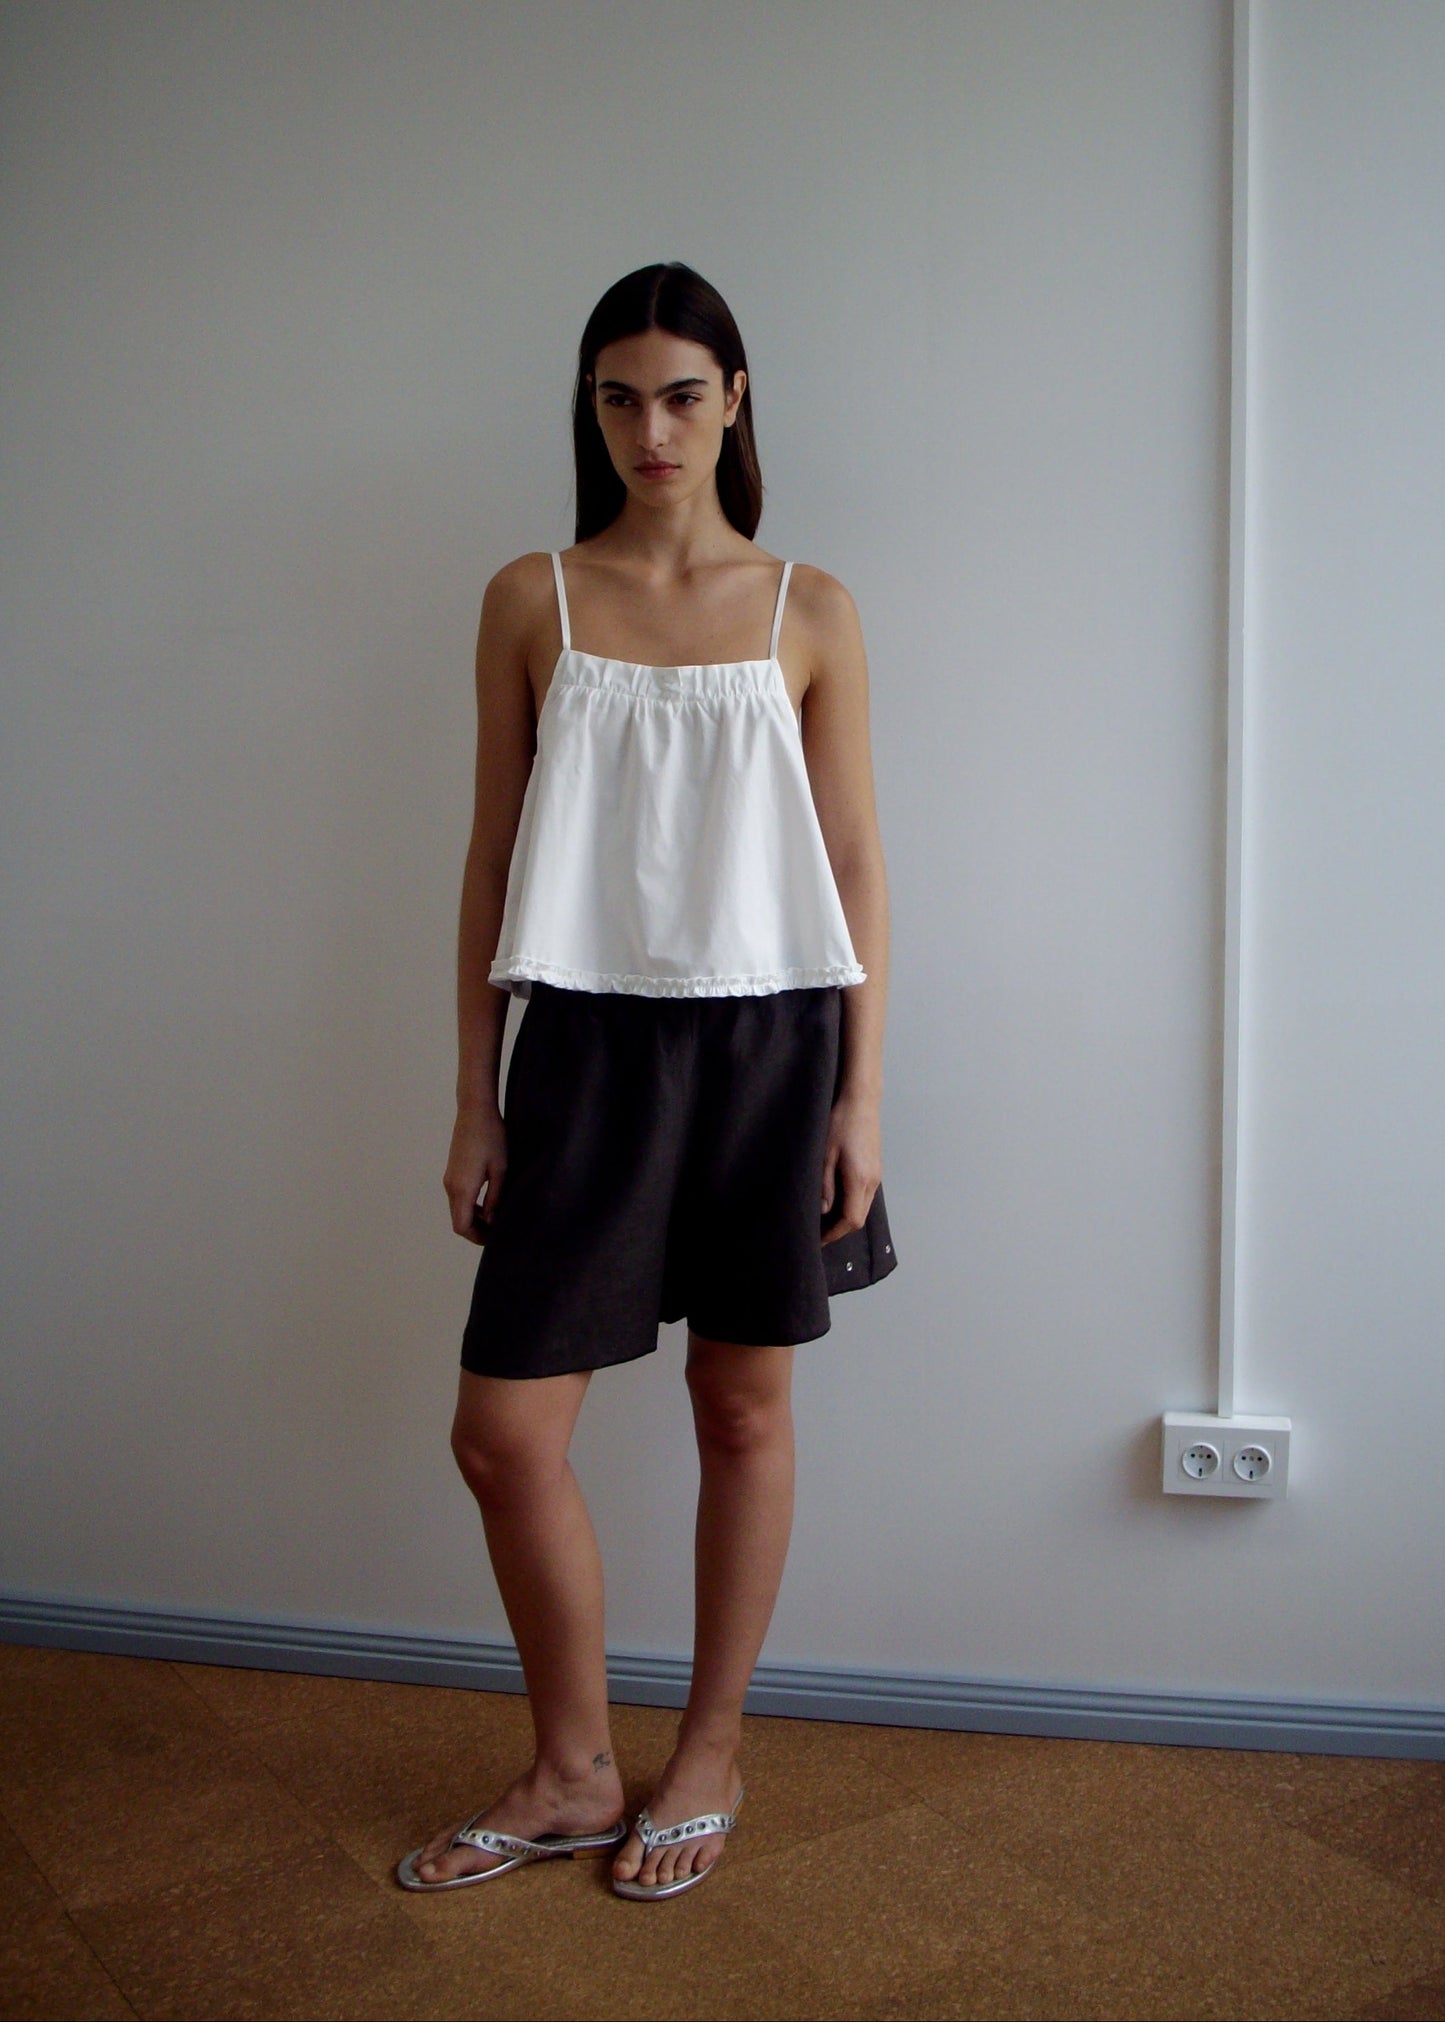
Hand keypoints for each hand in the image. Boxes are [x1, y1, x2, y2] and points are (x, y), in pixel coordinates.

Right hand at [444, 1102, 507, 1243]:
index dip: (478, 1238)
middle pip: (458, 1221)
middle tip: (499, 1233)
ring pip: (457, 1210)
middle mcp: (451, 1186)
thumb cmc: (492, 1137)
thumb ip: (495, 1198)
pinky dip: (470, 1208)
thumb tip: (492, 1221)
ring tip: (497, 1221)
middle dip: (477, 1231)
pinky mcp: (452, 1172)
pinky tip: (488, 1205)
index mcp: (462, 1188)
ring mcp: (449, 1179)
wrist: (474, 1111)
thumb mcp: (501, 1170)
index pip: (462, 1226)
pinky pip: (458, 1199)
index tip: (495, 1240)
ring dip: (474, 1219)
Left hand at [820, 1091, 881, 1245]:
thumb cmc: (840, 1123)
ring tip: (825, 1219)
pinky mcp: (876, 1169)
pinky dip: (852, 1205)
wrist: (861, 1101)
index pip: (851, 1220)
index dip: (834, 1234)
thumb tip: (824, 1211)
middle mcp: (872, 1181)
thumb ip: (825, 1185)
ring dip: (846, 1217)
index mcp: (859, 1179)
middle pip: (859, 1219)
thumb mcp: (825, 1154)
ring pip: (863, 1208)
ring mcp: (877, 1175)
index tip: (819, 1239)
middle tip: (818, 1233)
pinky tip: (836, 1200)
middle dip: (839, 1229)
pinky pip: (865, 1196)